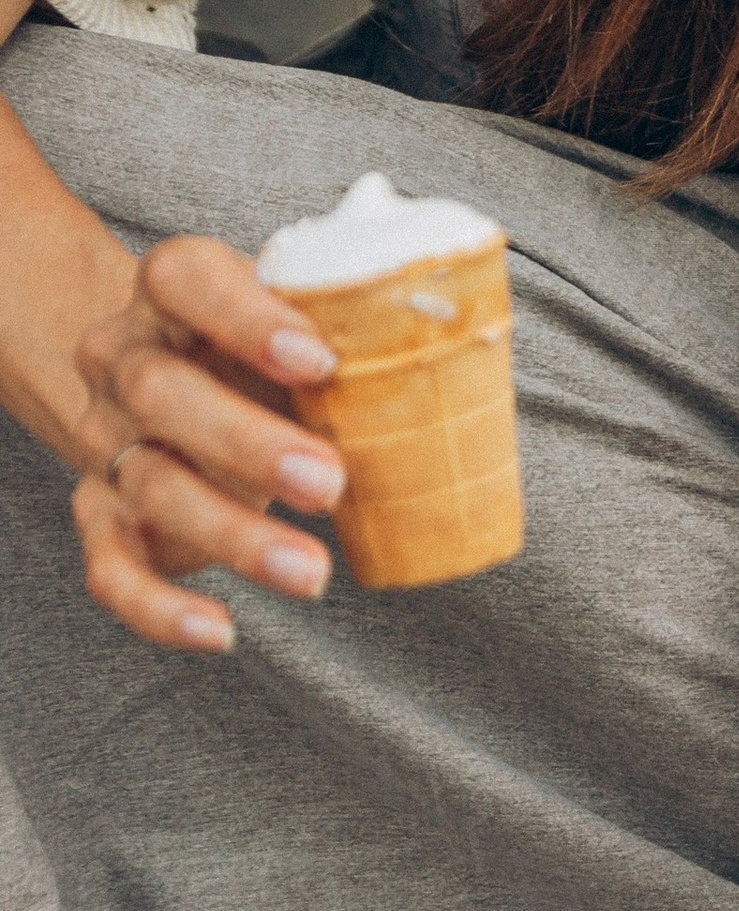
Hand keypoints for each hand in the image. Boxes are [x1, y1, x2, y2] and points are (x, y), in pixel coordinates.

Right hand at [70, 236, 346, 653]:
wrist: (164, 379)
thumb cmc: (262, 352)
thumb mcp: (299, 322)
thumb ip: (357, 326)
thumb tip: (465, 344)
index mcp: (173, 293)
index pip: (184, 279)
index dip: (245, 317)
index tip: (320, 361)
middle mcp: (125, 360)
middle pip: (160, 392)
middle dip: (246, 442)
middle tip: (329, 483)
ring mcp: (107, 439)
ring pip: (150, 484)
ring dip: (231, 534)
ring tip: (310, 572)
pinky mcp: (101, 514)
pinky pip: (111, 568)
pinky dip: (159, 608)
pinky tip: (220, 630)